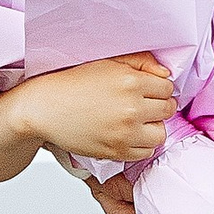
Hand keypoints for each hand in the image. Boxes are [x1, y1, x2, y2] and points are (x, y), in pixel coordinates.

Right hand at [15, 54, 175, 169]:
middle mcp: (131, 108)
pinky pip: (145, 152)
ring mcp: (125, 132)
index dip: (158, 89)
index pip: (167, 88)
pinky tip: (127, 134)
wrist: (45, 108)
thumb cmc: (73, 83)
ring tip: (137, 122)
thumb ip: (141, 62)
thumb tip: (165, 73)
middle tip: (142, 105)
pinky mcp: (117, 151)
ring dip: (152, 127)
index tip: (147, 91)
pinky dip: (140, 144)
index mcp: (131, 82)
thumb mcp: (107, 61)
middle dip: (158, 106)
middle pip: (167, 110)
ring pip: (161, 133)